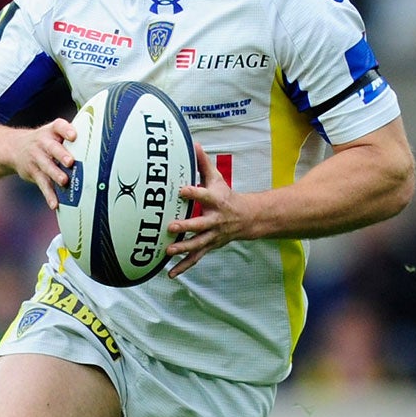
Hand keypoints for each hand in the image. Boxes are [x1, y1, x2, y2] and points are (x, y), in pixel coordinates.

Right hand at [13, 119, 76, 210]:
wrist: (15, 148)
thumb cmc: (44, 142)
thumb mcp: (53, 133)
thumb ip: (69, 136)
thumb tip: (99, 143)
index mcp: (52, 131)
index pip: (59, 126)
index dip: (66, 130)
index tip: (73, 135)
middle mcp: (43, 143)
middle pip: (52, 147)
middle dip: (61, 154)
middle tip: (70, 162)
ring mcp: (37, 158)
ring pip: (46, 166)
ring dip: (55, 174)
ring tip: (64, 181)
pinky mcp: (33, 172)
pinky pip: (42, 184)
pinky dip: (48, 195)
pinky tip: (55, 203)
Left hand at [167, 151, 250, 276]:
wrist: (247, 219)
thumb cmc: (226, 196)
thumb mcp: (217, 179)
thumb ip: (203, 164)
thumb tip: (194, 143)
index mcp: (216, 201)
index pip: (203, 195)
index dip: (193, 192)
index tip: (180, 190)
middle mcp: (214, 220)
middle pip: (200, 225)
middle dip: (186, 227)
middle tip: (170, 227)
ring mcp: (212, 236)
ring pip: (197, 244)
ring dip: (183, 248)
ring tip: (168, 250)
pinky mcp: (209, 246)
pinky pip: (196, 258)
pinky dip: (184, 266)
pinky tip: (171, 273)